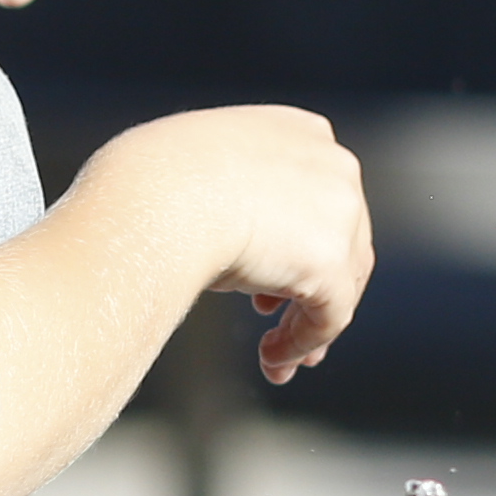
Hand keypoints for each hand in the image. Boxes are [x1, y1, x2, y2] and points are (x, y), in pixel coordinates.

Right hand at [94, 103, 372, 381]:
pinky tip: (270, 362)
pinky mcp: (331, 263)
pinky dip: (303, 344)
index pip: (321, 198)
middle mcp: (335, 165)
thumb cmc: (152, 180)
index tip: (270, 279)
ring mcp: (340, 213)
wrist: (155, 194)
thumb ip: (231, 196)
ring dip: (308, 325)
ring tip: (274, 357)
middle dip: (313, 290)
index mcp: (304, 132)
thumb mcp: (202, 171)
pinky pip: (329, 317)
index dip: (302, 243)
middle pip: (343, 243)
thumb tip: (224, 238)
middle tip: (278, 325)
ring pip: (341, 284)